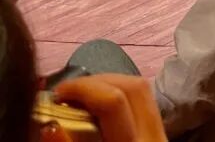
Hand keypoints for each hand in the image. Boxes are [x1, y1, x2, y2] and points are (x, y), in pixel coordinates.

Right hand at [46, 74, 166, 141]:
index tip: (55, 96)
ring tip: (79, 97)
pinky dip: (120, 97)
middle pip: (134, 87)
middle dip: (97, 81)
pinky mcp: (159, 135)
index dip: (82, 90)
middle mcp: (154, 136)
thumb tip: (50, 126)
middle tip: (66, 92)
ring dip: (109, 85)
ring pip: (142, 90)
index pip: (113, 102)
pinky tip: (97, 109)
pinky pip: (143, 104)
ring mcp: (161, 134)